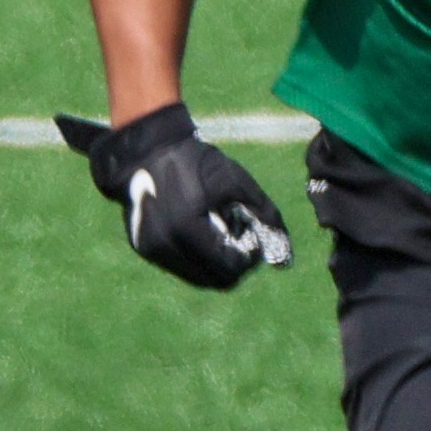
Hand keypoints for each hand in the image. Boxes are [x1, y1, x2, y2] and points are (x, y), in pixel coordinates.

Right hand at [55, 102, 291, 288]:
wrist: (146, 150)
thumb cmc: (195, 161)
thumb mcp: (236, 182)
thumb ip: (265, 216)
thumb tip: (286, 257)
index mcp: (186, 227)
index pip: (230, 267)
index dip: (250, 258)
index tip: (253, 235)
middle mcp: (164, 245)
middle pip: (215, 280)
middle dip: (235, 264)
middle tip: (240, 237)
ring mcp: (151, 250)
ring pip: (198, 278)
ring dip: (216, 263)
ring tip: (219, 232)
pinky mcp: (144, 249)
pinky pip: (181, 267)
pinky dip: (198, 258)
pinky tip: (201, 231)